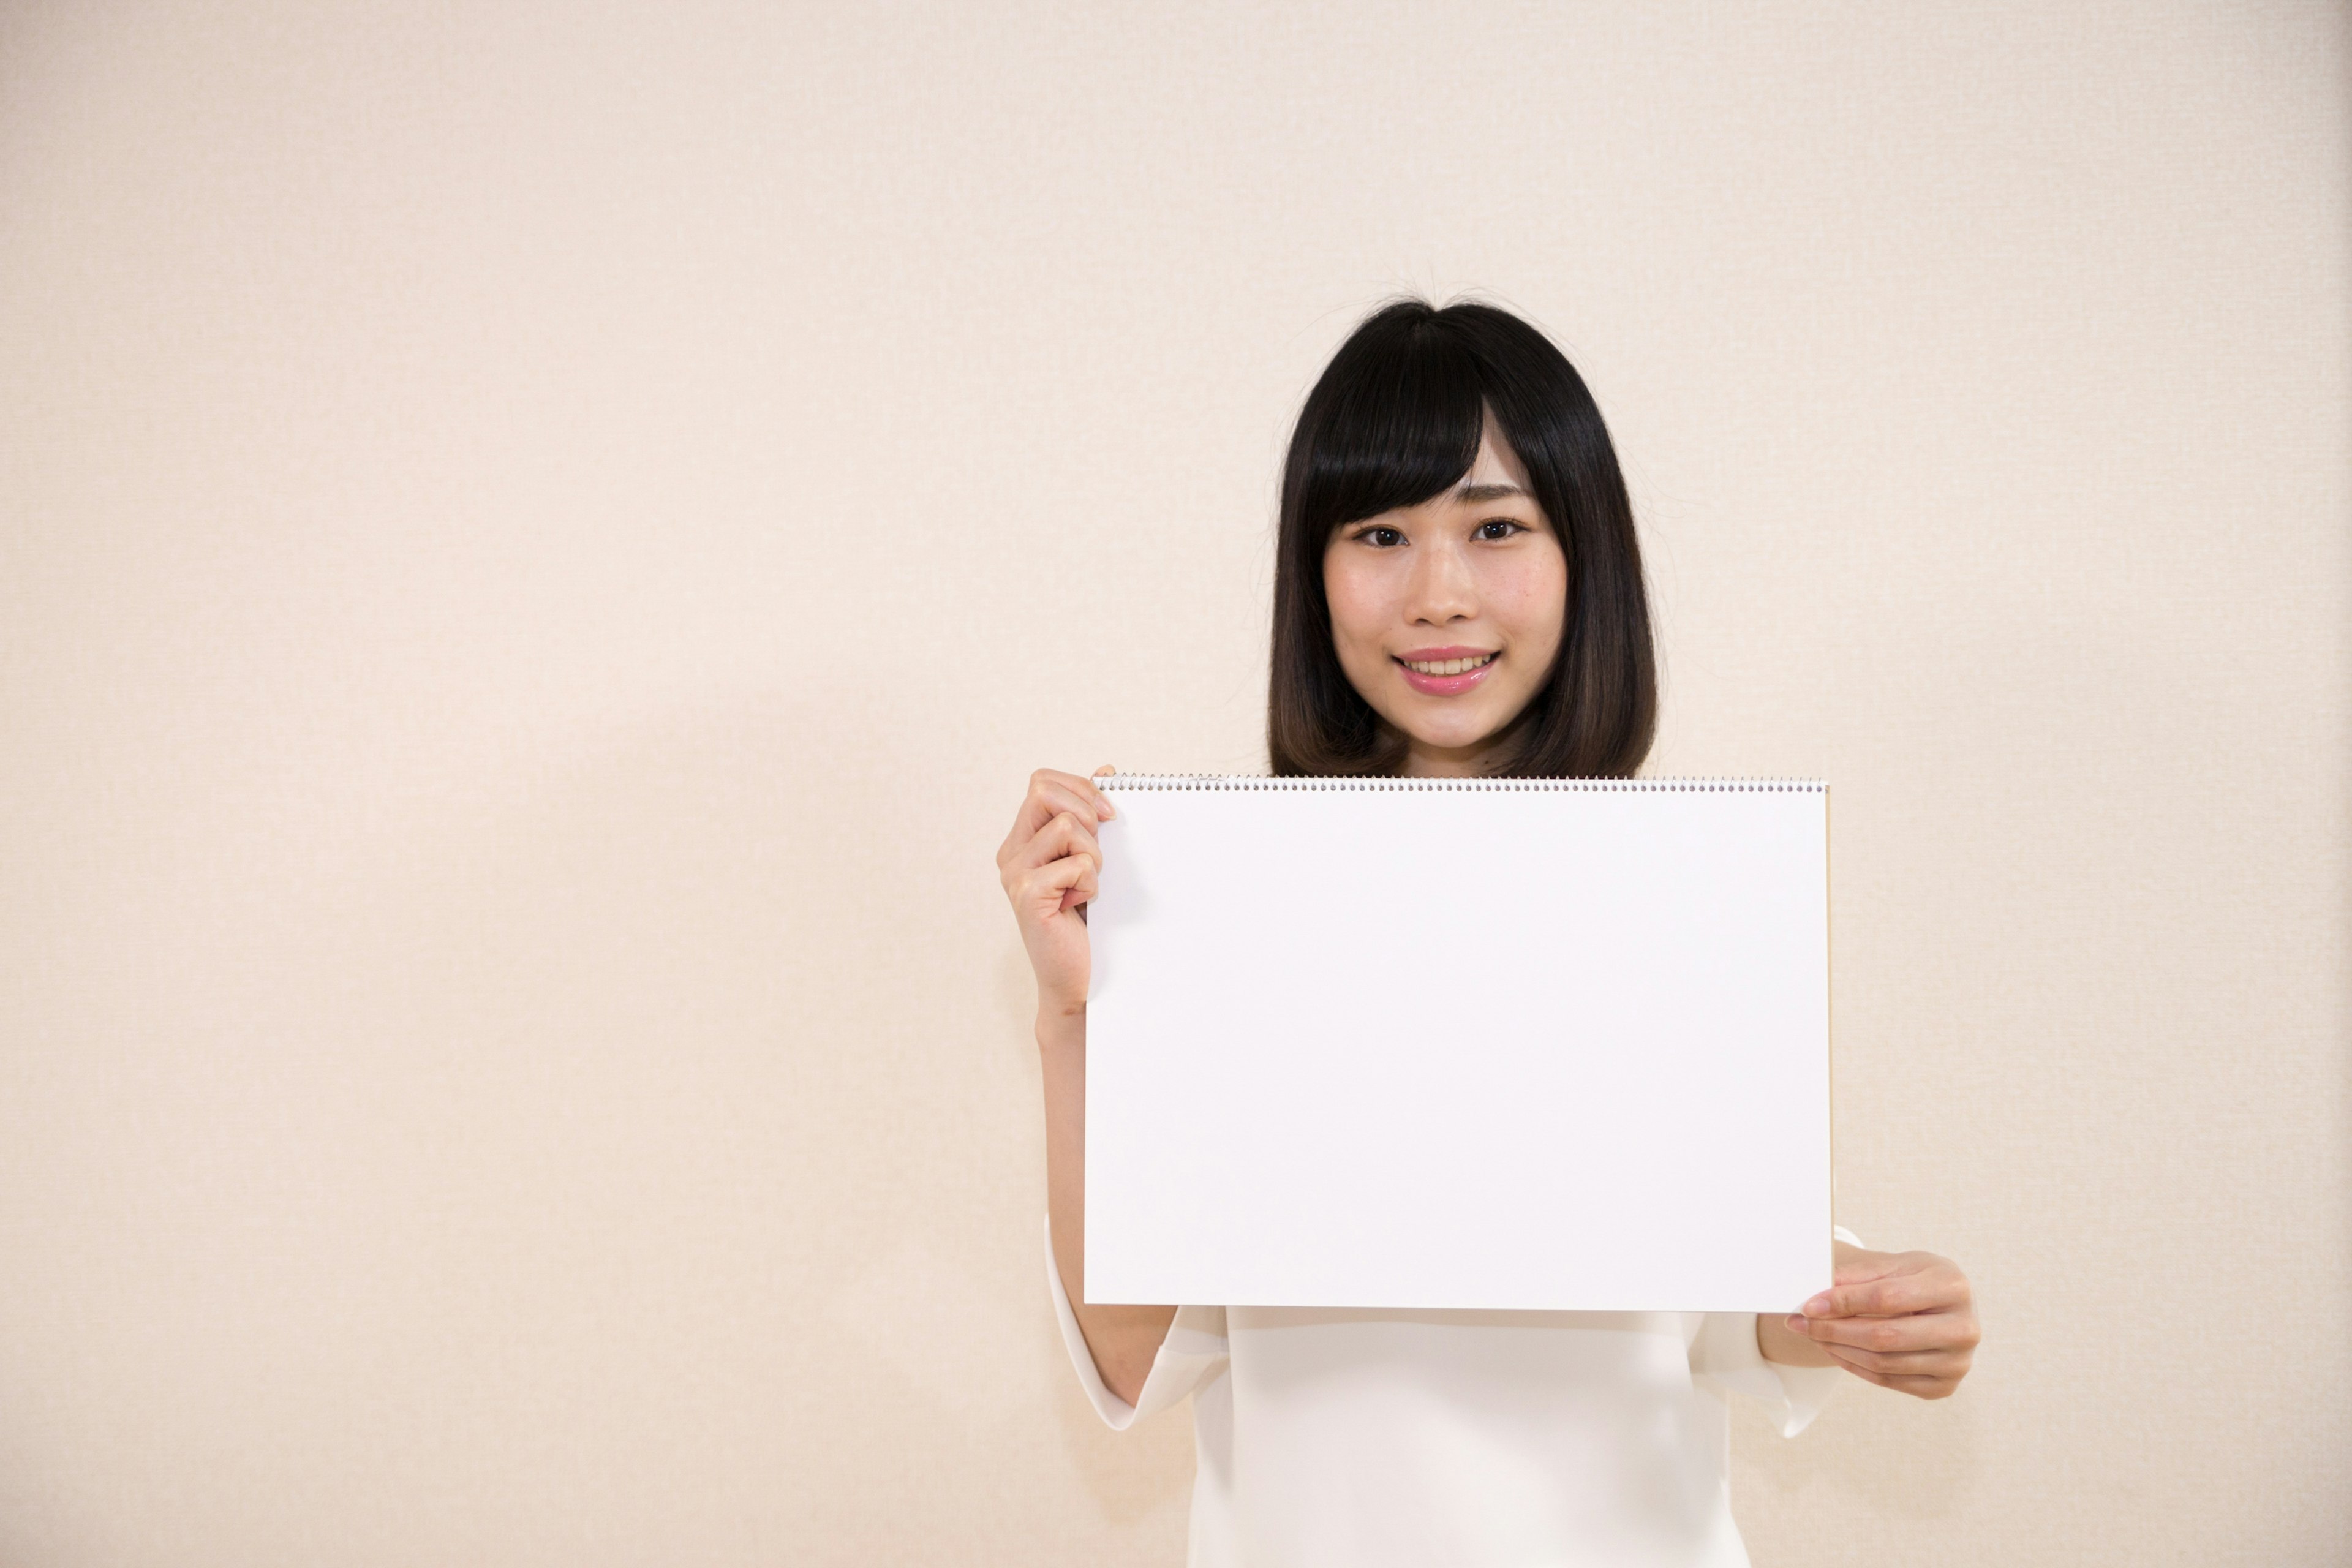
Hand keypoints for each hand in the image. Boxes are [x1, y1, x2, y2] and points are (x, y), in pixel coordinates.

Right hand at [996, 765, 1117, 1017]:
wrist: (1076, 977)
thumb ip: (1091, 815)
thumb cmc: (1084, 920)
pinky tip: (1080, 905)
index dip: (1079, 788)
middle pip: (1044, 791)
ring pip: (1068, 827)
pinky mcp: (1027, 895)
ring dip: (1093, 856)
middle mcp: (1011, 853)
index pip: (1042, 782)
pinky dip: (1091, 883)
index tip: (1107, 815)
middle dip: (1085, 812)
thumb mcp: (1089, 857)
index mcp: (1022, 839)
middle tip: (1096, 851)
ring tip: (1085, 886)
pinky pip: (1076, 864)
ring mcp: (1015, 874)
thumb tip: (1106, 770)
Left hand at [1783, 1243, 1979, 1399]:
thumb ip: (1855, 1277)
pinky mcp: (1945, 1387)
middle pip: (1885, 1336)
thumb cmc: (1913, 1279)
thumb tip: (1814, 1293)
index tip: (1808, 1305)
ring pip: (1883, 1363)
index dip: (1842, 1302)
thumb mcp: (1891, 1264)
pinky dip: (1854, 1366)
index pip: (1886, 1298)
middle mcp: (1965, 1327)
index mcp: (1953, 1286)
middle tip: (1800, 1324)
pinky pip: (1888, 1381)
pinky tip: (1834, 1350)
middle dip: (1834, 1330)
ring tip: (1811, 1334)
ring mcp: (1958, 1362)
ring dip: (1838, 1349)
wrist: (1940, 1304)